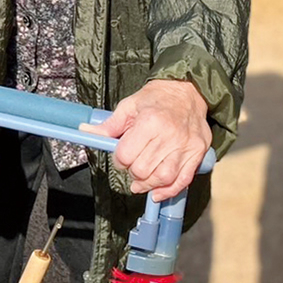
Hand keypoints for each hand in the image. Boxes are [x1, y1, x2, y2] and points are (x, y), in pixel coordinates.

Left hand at [81, 79, 210, 201]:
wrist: (187, 91)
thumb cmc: (157, 98)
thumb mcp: (129, 106)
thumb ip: (108, 125)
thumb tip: (85, 131)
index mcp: (149, 121)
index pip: (126, 155)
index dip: (119, 160)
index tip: (121, 156)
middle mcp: (169, 135)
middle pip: (142, 170)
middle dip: (132, 172)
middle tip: (133, 164)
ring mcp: (185, 146)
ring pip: (162, 178)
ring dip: (148, 184)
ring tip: (142, 180)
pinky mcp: (197, 153)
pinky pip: (183, 180)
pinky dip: (169, 191)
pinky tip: (157, 192)